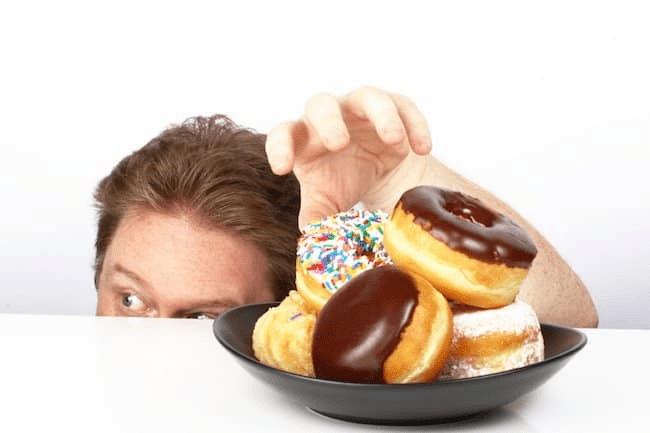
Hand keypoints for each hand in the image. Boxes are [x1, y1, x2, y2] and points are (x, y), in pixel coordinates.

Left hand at [265, 87, 431, 226]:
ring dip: (382, 115)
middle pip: (320, 104)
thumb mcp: (327, 201)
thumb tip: (313, 243)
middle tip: (339, 143)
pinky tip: (422, 148)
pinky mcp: (393, 106)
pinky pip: (404, 106)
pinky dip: (414, 125)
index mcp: (304, 139)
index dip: (279, 147)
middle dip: (329, 122)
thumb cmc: (342, 181)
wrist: (377, 171)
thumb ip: (316, 217)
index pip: (283, 134)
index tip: (282, 169)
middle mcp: (328, 116)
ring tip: (394, 139)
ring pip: (368, 97)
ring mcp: (361, 107)